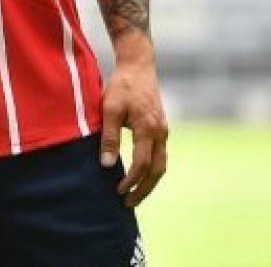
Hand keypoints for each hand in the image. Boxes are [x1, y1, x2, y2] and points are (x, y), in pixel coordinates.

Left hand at [99, 38, 168, 207]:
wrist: (138, 65)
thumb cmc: (122, 85)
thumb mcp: (110, 108)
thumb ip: (109, 137)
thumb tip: (106, 164)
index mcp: (148, 128)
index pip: (142, 164)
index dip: (131, 181)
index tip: (118, 192)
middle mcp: (160, 132)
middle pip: (157, 170)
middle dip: (144, 190)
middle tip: (128, 203)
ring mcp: (164, 130)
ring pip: (161, 164)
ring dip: (149, 182)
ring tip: (134, 194)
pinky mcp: (162, 127)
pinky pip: (160, 155)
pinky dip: (152, 169)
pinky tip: (140, 174)